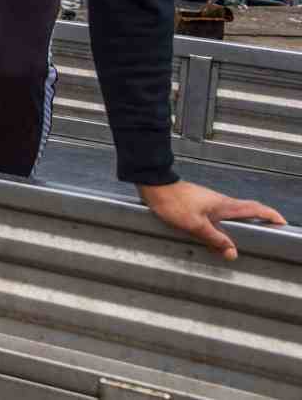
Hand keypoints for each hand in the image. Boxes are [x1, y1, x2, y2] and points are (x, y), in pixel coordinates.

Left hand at [138, 180, 286, 259]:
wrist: (155, 186)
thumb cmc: (174, 204)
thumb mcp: (195, 225)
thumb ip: (215, 239)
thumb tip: (233, 253)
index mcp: (224, 205)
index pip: (254, 208)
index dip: (270, 215)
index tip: (282, 223)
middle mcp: (221, 202)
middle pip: (247, 210)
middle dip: (262, 219)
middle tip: (271, 231)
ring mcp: (211, 202)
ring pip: (233, 213)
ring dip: (244, 222)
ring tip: (249, 236)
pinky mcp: (201, 204)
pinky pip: (221, 215)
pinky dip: (228, 223)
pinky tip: (221, 234)